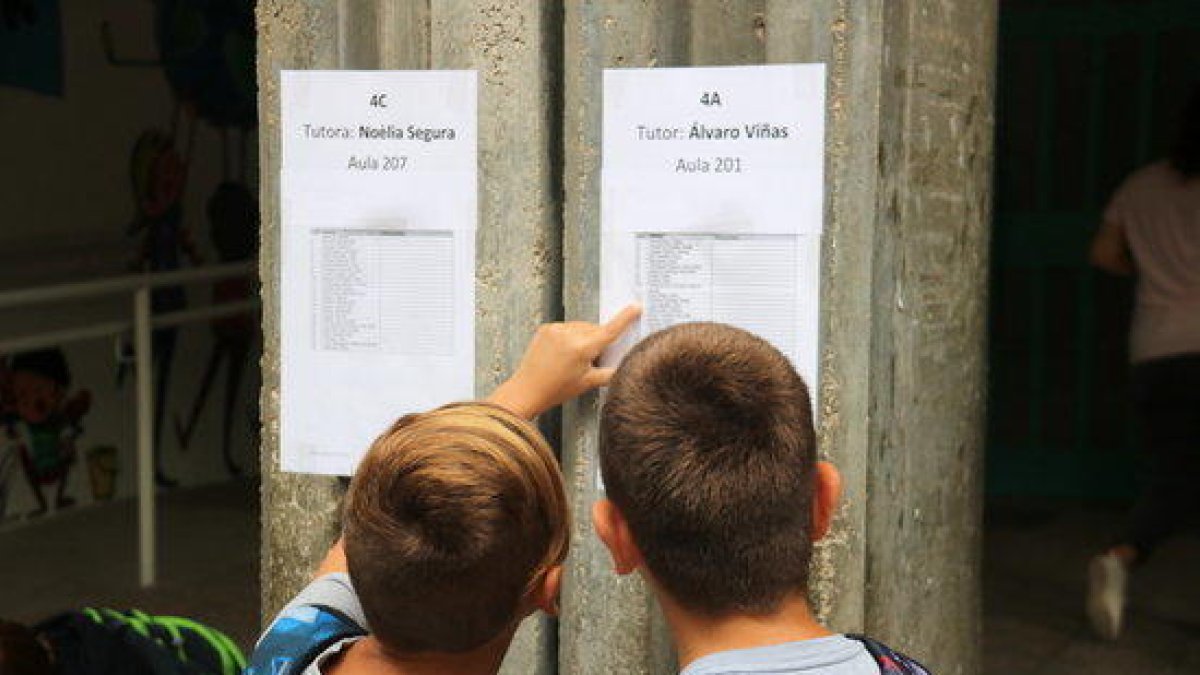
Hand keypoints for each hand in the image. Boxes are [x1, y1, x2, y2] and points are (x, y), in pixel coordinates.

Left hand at [489, 304, 641, 418]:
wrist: (527, 390)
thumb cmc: (556, 390)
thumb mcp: (589, 383)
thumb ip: (610, 372)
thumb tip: (626, 365)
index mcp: (582, 348)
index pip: (610, 330)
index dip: (625, 318)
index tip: (636, 307)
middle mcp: (569, 334)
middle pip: (596, 329)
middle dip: (598, 340)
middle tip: (590, 361)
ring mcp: (556, 329)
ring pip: (582, 327)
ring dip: (585, 337)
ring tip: (574, 359)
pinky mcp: (546, 328)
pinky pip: (568, 327)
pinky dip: (571, 336)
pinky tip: (564, 352)